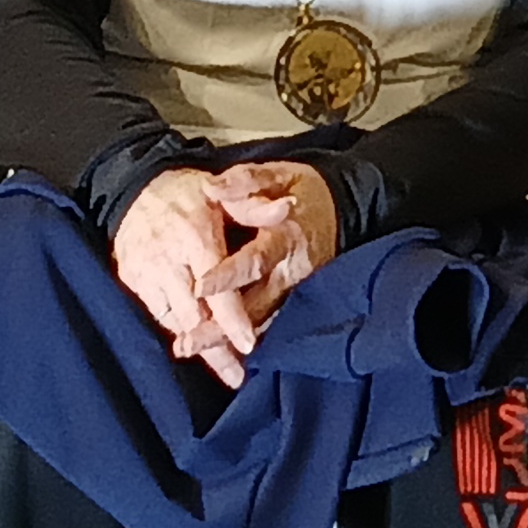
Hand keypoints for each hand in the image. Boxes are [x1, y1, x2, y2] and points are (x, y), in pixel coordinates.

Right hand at [110, 167, 259, 386]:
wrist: (133, 187)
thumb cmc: (188, 192)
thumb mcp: (222, 191)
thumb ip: (255, 205)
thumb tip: (288, 208)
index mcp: (196, 237)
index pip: (217, 287)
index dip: (232, 318)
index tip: (248, 344)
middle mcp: (169, 261)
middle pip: (194, 314)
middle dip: (215, 348)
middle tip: (238, 377)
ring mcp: (146, 274)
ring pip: (175, 321)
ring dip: (198, 347)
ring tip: (224, 372)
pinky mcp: (131, 282)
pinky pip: (158, 316)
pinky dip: (178, 332)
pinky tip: (195, 347)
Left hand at [193, 158, 342, 346]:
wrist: (341, 210)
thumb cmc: (303, 191)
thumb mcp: (281, 174)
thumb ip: (248, 181)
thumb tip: (213, 187)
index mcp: (286, 236)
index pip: (255, 260)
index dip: (228, 275)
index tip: (199, 288)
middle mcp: (291, 271)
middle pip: (255, 305)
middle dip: (220, 327)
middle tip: (185, 343)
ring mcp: (295, 291)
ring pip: (261, 322)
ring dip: (226, 341)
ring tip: (189, 349)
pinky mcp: (295, 301)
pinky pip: (268, 325)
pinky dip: (242, 341)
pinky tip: (217, 353)